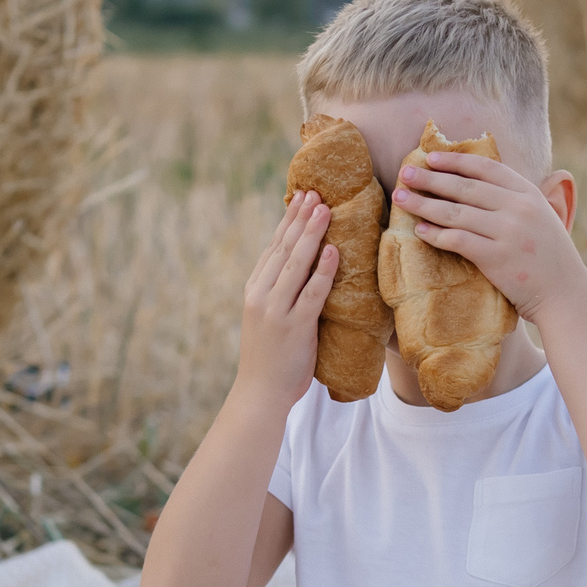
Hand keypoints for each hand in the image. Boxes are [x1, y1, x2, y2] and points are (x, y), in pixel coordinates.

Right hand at [237, 190, 337, 405]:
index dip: (288, 221)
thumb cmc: (271, 358)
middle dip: (301, 218)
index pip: (273, 247)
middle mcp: (261, 295)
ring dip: (312, 234)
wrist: (259, 394)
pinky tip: (332, 251)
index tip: (302, 197)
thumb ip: (281, 294)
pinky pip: (312, 293)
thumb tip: (306, 270)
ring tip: (325, 209)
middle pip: (283, 248)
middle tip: (316, 192)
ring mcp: (276, 310)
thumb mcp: (268, 319)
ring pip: (295, 264)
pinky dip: (323, 271)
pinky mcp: (294, 327)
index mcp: (254, 290)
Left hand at [391, 152, 586, 321]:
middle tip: (405, 172)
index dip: (455, 161)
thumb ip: (516, 200)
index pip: (486, 168)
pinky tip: (418, 230)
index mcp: (528, 193)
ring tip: (402, 198)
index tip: (430, 157)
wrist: (565, 293)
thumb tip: (482, 184)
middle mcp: (518, 208)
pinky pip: (458, 240)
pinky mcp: (496, 258)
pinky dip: (436, 234)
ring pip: (456, 212)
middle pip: (465, 187)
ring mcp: (508, 232)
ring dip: (424, 204)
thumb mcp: (542, 216)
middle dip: (431, 178)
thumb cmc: (550, 258)